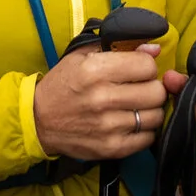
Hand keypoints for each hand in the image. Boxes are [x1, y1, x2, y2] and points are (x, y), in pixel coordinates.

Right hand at [33, 44, 165, 159]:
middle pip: (156, 92)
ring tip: (136, 106)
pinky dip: (145, 130)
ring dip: (150, 110)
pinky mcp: (112, 148)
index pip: (147, 65)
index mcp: (95, 70)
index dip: (146, 65)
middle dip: (152, 87)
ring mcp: (108, 126)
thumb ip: (120, 47)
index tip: (138, 69)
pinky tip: (131, 123)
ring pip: (156, 116)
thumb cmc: (63, 84)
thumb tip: (154, 48)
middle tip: (140, 88)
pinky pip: (148, 139)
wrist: (39, 120)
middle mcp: (103, 98)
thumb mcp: (82, 56)